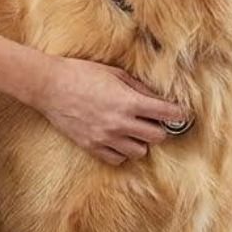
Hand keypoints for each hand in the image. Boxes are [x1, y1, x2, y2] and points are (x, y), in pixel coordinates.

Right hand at [31, 56, 187, 165]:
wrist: (49, 86)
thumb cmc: (81, 73)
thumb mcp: (115, 73)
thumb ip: (139, 88)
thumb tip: (158, 99)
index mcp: (128, 102)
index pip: (167, 114)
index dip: (179, 114)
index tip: (182, 114)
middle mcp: (120, 123)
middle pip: (157, 137)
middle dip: (159, 128)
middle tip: (152, 120)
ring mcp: (105, 137)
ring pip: (140, 152)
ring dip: (140, 141)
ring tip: (132, 130)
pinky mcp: (91, 146)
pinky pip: (117, 159)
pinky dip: (122, 151)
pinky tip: (117, 139)